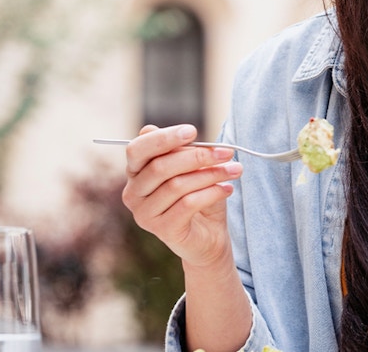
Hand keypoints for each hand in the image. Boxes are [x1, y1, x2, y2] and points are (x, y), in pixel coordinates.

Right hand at [120, 124, 242, 269]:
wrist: (209, 236)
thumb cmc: (198, 196)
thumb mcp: (192, 168)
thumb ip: (181, 151)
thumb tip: (178, 131)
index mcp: (135, 172)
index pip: (137, 149)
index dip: (164, 138)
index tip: (193, 131)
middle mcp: (133, 193)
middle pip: (160, 167)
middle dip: (198, 156)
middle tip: (226, 153)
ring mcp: (144, 214)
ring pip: (176, 185)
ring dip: (211, 174)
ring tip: (234, 171)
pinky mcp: (162, 230)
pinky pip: (187, 204)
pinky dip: (211, 193)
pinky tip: (227, 189)